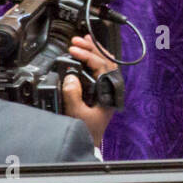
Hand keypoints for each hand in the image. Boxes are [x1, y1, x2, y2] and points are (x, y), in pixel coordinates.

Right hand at [62, 34, 118, 148]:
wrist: (90, 142)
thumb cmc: (86, 130)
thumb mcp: (76, 114)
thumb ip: (73, 96)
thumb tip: (70, 78)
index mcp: (109, 91)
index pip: (101, 66)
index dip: (87, 55)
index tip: (73, 50)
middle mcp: (111, 87)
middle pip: (106, 60)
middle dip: (91, 48)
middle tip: (76, 40)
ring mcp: (108, 87)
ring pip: (106, 63)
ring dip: (94, 51)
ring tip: (83, 40)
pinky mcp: (103, 89)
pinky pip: (102, 69)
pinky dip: (95, 59)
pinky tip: (88, 54)